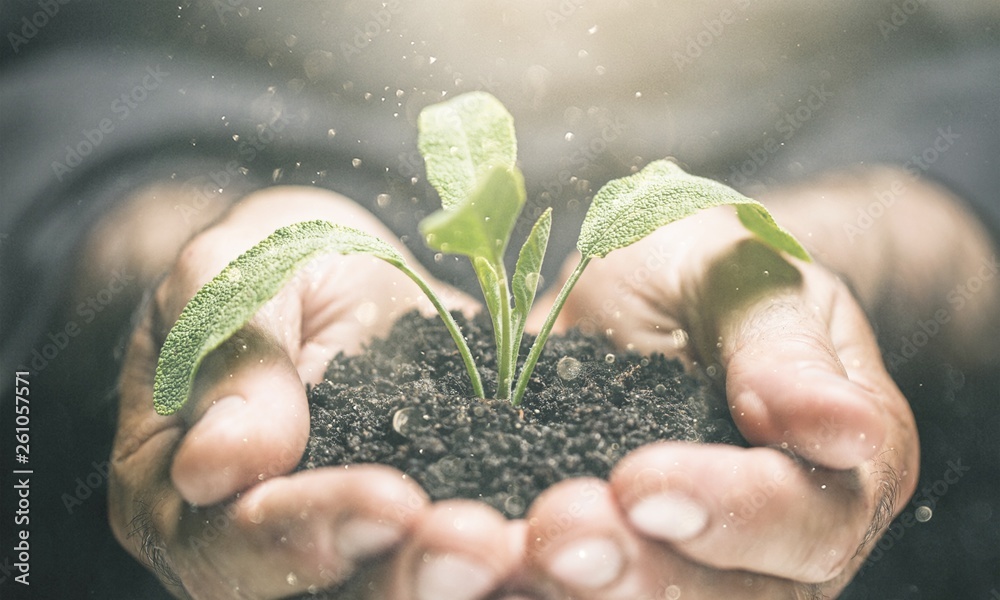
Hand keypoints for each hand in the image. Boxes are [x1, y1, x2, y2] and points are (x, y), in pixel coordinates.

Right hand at [108, 186, 520, 598]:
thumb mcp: (232, 276)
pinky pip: (463, 545)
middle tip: (480, 548)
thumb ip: (227, 356)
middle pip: (326, 593)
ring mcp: (350, 540)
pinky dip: (513, 549)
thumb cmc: (263, 261)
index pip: (235, 541)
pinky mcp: (428, 517)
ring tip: (528, 548)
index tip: (389, 499)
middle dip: (406, 574)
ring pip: (399, 585)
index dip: (308, 530)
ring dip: (464, 577)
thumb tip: (215, 467)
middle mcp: (263, 542)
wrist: (333, 266)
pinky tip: (561, 529)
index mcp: (184, 495)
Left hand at [521, 206, 918, 597]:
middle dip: (638, 572)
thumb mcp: (742, 274)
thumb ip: (781, 346)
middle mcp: (776, 547)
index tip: (641, 482)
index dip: (730, 513)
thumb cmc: (706, 268)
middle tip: (557, 532)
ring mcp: (696, 564)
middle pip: (729, 599)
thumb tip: (843, 427)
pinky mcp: (617, 558)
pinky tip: (479, 557)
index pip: (805, 520)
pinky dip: (521, 582)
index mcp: (836, 471)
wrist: (646, 287)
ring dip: (573, 594)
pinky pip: (577, 591)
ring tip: (500, 554)